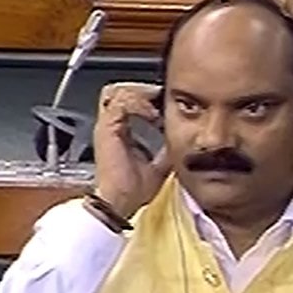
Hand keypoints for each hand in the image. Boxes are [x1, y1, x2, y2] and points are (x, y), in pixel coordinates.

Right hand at [92, 82, 171, 218]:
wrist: (118, 202)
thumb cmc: (133, 190)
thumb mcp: (160, 163)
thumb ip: (167, 148)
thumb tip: (186, 140)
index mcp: (120, 132)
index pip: (129, 102)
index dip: (147, 98)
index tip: (166, 101)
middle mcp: (110, 126)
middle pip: (119, 91)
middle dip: (143, 90)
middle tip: (162, 95)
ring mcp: (106, 125)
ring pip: (117, 91)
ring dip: (141, 94)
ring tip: (157, 103)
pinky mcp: (107, 128)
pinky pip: (119, 102)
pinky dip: (138, 103)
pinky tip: (152, 114)